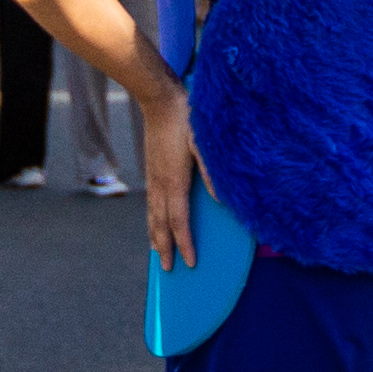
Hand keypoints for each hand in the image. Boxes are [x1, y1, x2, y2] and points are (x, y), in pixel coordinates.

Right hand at [140, 80, 199, 270]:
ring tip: (158, 253)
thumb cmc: (187, 120)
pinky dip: (151, 220)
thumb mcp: (205, 144)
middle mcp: (160, 184)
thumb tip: (222, 201)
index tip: (190, 263)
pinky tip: (154, 222)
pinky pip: (150, 203)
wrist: (160, 100)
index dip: (185, 244)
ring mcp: (153, 178)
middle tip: (168, 271)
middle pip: (161, 225)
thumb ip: (212, 173)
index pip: (179, 222)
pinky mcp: (151, 171)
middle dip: (165, 248)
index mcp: (175, 182)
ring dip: (155, 237)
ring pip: (152, 215)